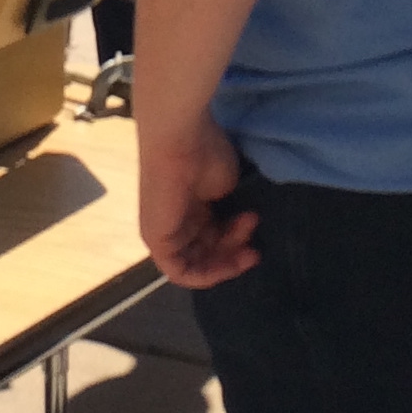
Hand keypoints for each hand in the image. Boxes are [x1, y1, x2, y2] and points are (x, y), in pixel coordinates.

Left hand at [139, 115, 258, 288]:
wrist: (180, 138)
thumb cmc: (204, 152)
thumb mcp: (225, 189)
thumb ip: (229, 213)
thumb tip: (239, 225)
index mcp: (189, 207)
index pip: (212, 239)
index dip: (236, 242)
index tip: (256, 229)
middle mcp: (175, 221)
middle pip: (206, 253)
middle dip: (235, 252)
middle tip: (255, 244)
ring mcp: (162, 231)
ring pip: (198, 263)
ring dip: (227, 258)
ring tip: (246, 227)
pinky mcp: (155, 239)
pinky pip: (179, 271)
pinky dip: (205, 274)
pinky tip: (228, 263)